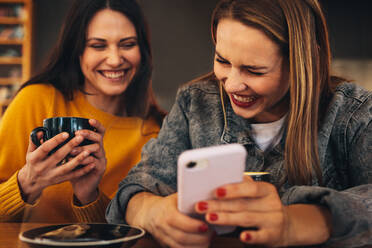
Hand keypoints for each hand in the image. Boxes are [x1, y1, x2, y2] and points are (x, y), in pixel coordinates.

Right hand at [18, 132, 93, 203]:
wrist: (32, 183)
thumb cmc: (33, 162)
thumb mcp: (30, 152)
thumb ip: (34, 140)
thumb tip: (41, 130)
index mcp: (34, 159)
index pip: (45, 148)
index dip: (55, 141)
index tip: (66, 133)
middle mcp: (43, 167)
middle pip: (58, 156)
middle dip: (70, 146)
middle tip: (81, 137)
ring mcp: (52, 175)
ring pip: (67, 167)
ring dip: (79, 159)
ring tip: (88, 151)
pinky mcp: (60, 180)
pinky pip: (73, 176)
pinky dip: (83, 170)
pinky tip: (92, 164)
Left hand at [69, 119, 106, 204]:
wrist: (82, 186)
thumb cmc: (74, 168)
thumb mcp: (69, 154)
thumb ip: (62, 144)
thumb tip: (44, 134)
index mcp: (93, 143)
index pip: (99, 130)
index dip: (97, 124)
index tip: (89, 120)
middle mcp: (100, 149)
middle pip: (99, 137)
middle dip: (88, 134)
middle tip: (77, 134)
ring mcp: (101, 158)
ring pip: (97, 149)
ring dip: (84, 148)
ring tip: (72, 150)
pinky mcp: (100, 168)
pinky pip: (94, 162)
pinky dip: (85, 160)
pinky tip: (77, 161)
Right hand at [127, 192, 212, 247]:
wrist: (150, 213)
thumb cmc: (168, 204)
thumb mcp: (177, 198)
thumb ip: (190, 199)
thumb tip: (209, 201)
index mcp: (166, 212)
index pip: (178, 221)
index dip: (193, 225)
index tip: (206, 225)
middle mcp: (163, 227)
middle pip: (181, 238)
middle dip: (200, 238)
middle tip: (212, 233)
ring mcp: (163, 238)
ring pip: (181, 247)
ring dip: (198, 246)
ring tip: (209, 240)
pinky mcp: (166, 246)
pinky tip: (202, 245)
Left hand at [195, 176, 331, 246]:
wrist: (286, 226)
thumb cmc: (262, 207)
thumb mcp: (256, 195)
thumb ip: (240, 188)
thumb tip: (216, 180)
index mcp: (266, 190)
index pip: (250, 187)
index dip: (233, 189)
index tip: (215, 191)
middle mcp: (272, 204)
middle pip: (242, 204)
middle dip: (219, 204)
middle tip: (201, 205)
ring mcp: (274, 220)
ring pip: (246, 218)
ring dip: (226, 218)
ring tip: (210, 217)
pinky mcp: (273, 236)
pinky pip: (260, 236)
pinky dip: (250, 237)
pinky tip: (240, 236)